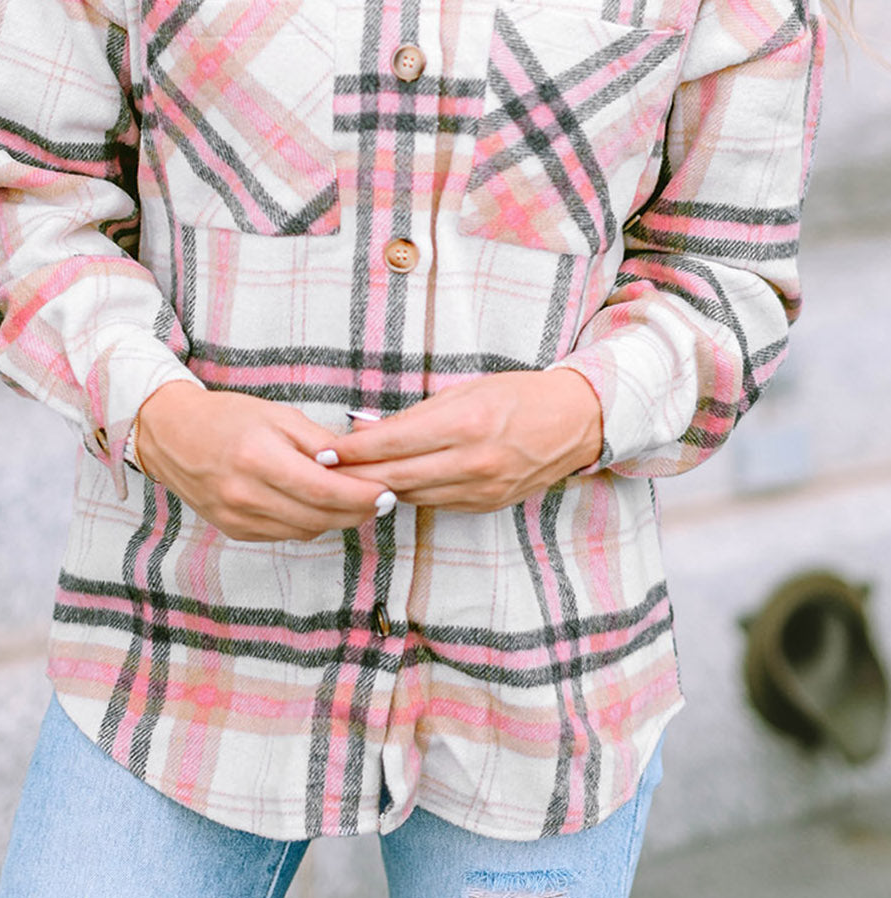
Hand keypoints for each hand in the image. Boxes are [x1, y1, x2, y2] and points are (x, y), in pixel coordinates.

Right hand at [134, 383, 392, 541]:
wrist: (171, 435)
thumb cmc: (227, 418)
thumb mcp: (278, 416)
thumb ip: (320, 443)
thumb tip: (359, 465)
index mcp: (259, 458)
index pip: (324, 490)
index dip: (361, 495)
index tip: (387, 492)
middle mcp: (246, 494)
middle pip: (320, 516)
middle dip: (357, 510)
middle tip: (382, 498)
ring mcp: (238, 517)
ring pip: (307, 530)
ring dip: (335, 518)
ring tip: (352, 499)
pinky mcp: (234, 530)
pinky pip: (285, 533)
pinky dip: (308, 521)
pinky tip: (315, 503)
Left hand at [327, 370, 602, 512]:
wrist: (573, 423)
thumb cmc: (517, 396)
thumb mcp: (465, 391)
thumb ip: (415, 416)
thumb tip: (367, 431)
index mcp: (465, 424)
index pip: (393, 443)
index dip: (353, 450)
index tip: (325, 451)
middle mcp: (473, 461)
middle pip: (396, 476)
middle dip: (355, 475)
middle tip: (323, 471)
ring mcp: (481, 489)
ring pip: (412, 495)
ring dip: (379, 488)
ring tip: (348, 480)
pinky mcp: (486, 505)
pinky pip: (435, 503)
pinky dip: (411, 493)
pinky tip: (392, 485)